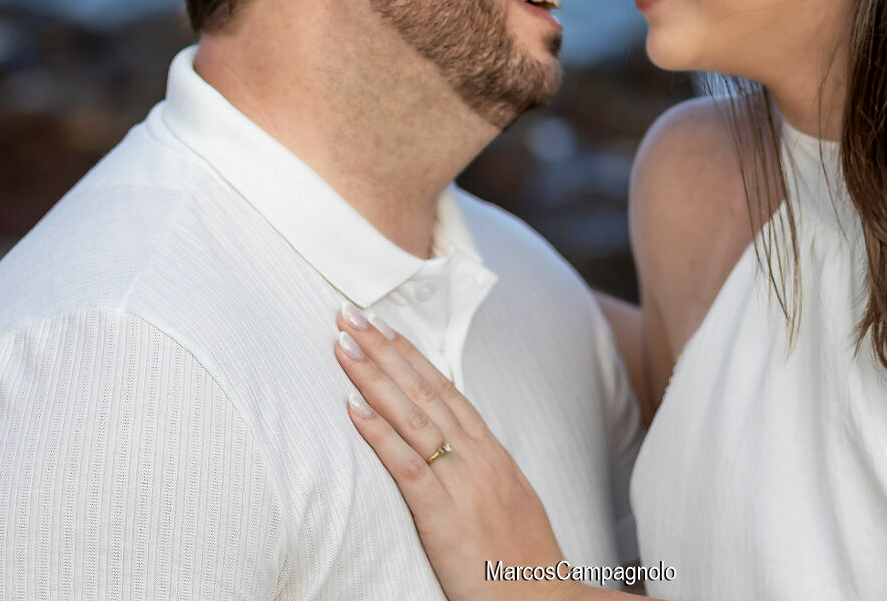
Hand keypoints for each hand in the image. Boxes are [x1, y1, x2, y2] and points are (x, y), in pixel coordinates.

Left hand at [334, 303, 577, 600]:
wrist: (544, 599)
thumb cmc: (523, 561)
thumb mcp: (510, 502)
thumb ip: (483, 472)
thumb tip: (459, 451)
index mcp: (493, 453)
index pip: (446, 390)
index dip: (412, 356)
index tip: (385, 326)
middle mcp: (478, 457)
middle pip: (424, 390)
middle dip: (384, 350)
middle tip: (351, 314)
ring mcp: (462, 482)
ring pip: (411, 416)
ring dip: (373, 376)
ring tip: (343, 344)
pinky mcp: (444, 514)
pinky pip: (406, 465)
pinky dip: (378, 432)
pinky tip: (352, 407)